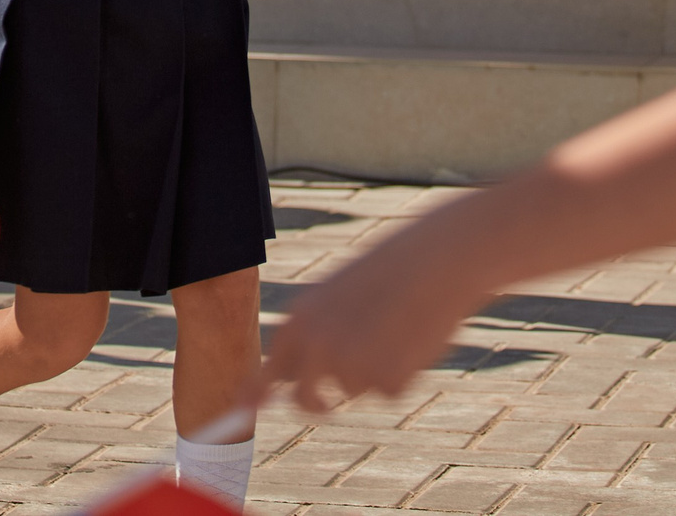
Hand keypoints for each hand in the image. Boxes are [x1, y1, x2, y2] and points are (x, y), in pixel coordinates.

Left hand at [255, 216, 485, 414]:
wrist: (435, 259)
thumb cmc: (389, 270)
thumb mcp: (339, 294)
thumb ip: (315, 332)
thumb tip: (294, 374)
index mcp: (300, 319)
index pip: (267, 369)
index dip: (252, 397)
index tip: (240, 416)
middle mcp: (317, 347)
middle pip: (306, 399)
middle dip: (318, 404)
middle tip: (328, 403)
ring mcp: (350, 366)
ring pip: (356, 389)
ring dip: (374, 369)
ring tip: (395, 327)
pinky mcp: (385, 381)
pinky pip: (389, 390)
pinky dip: (403, 373)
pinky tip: (413, 339)